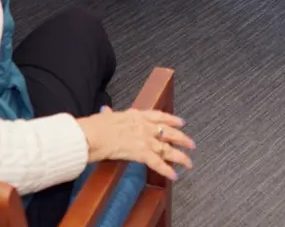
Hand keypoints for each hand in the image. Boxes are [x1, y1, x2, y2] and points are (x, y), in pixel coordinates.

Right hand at [77, 107, 194, 180]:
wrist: (93, 134)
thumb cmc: (95, 126)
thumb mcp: (105, 116)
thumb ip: (108, 114)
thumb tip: (105, 110)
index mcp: (136, 115)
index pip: (159, 116)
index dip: (172, 119)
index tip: (181, 121)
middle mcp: (144, 126)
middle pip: (169, 132)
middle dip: (182, 138)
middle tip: (191, 144)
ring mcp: (144, 139)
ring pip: (167, 148)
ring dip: (180, 156)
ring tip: (189, 162)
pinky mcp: (141, 152)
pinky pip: (157, 163)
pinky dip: (167, 170)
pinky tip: (175, 175)